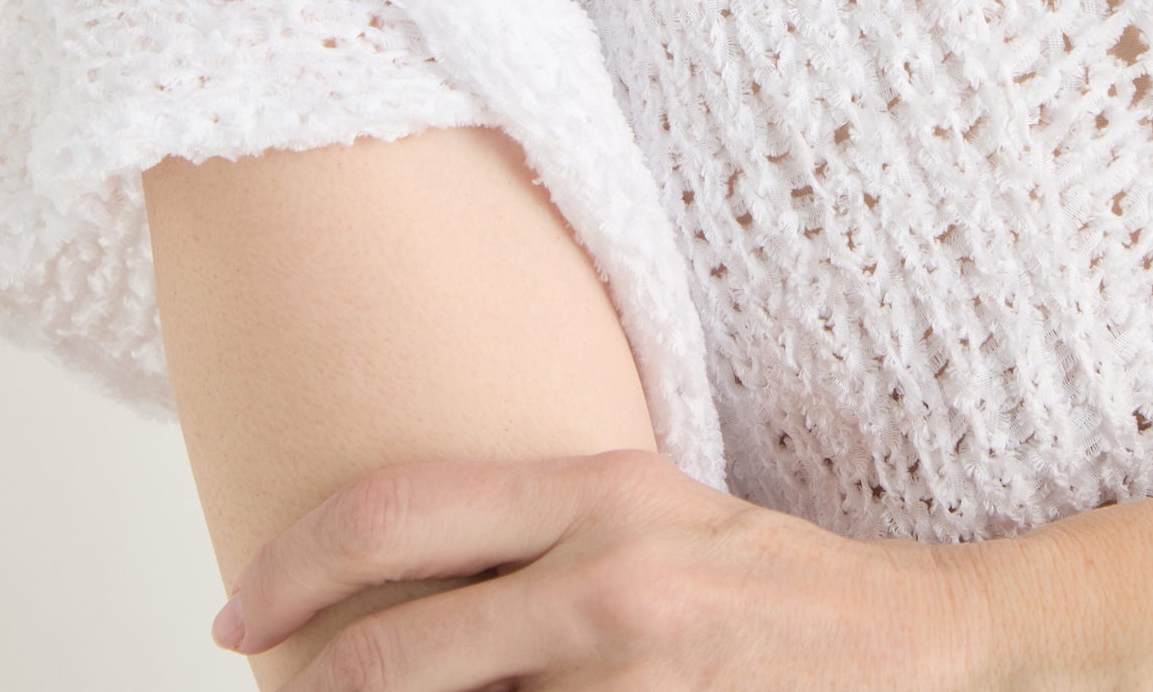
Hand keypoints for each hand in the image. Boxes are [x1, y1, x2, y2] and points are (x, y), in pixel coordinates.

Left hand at [210, 446, 1004, 689]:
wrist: (914, 639)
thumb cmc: (760, 576)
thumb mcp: (644, 513)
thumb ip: (532, 534)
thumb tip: (399, 587)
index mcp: (595, 484)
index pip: (396, 510)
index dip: (294, 565)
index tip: (238, 613)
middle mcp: (606, 568)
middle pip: (394, 649)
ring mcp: (638, 669)